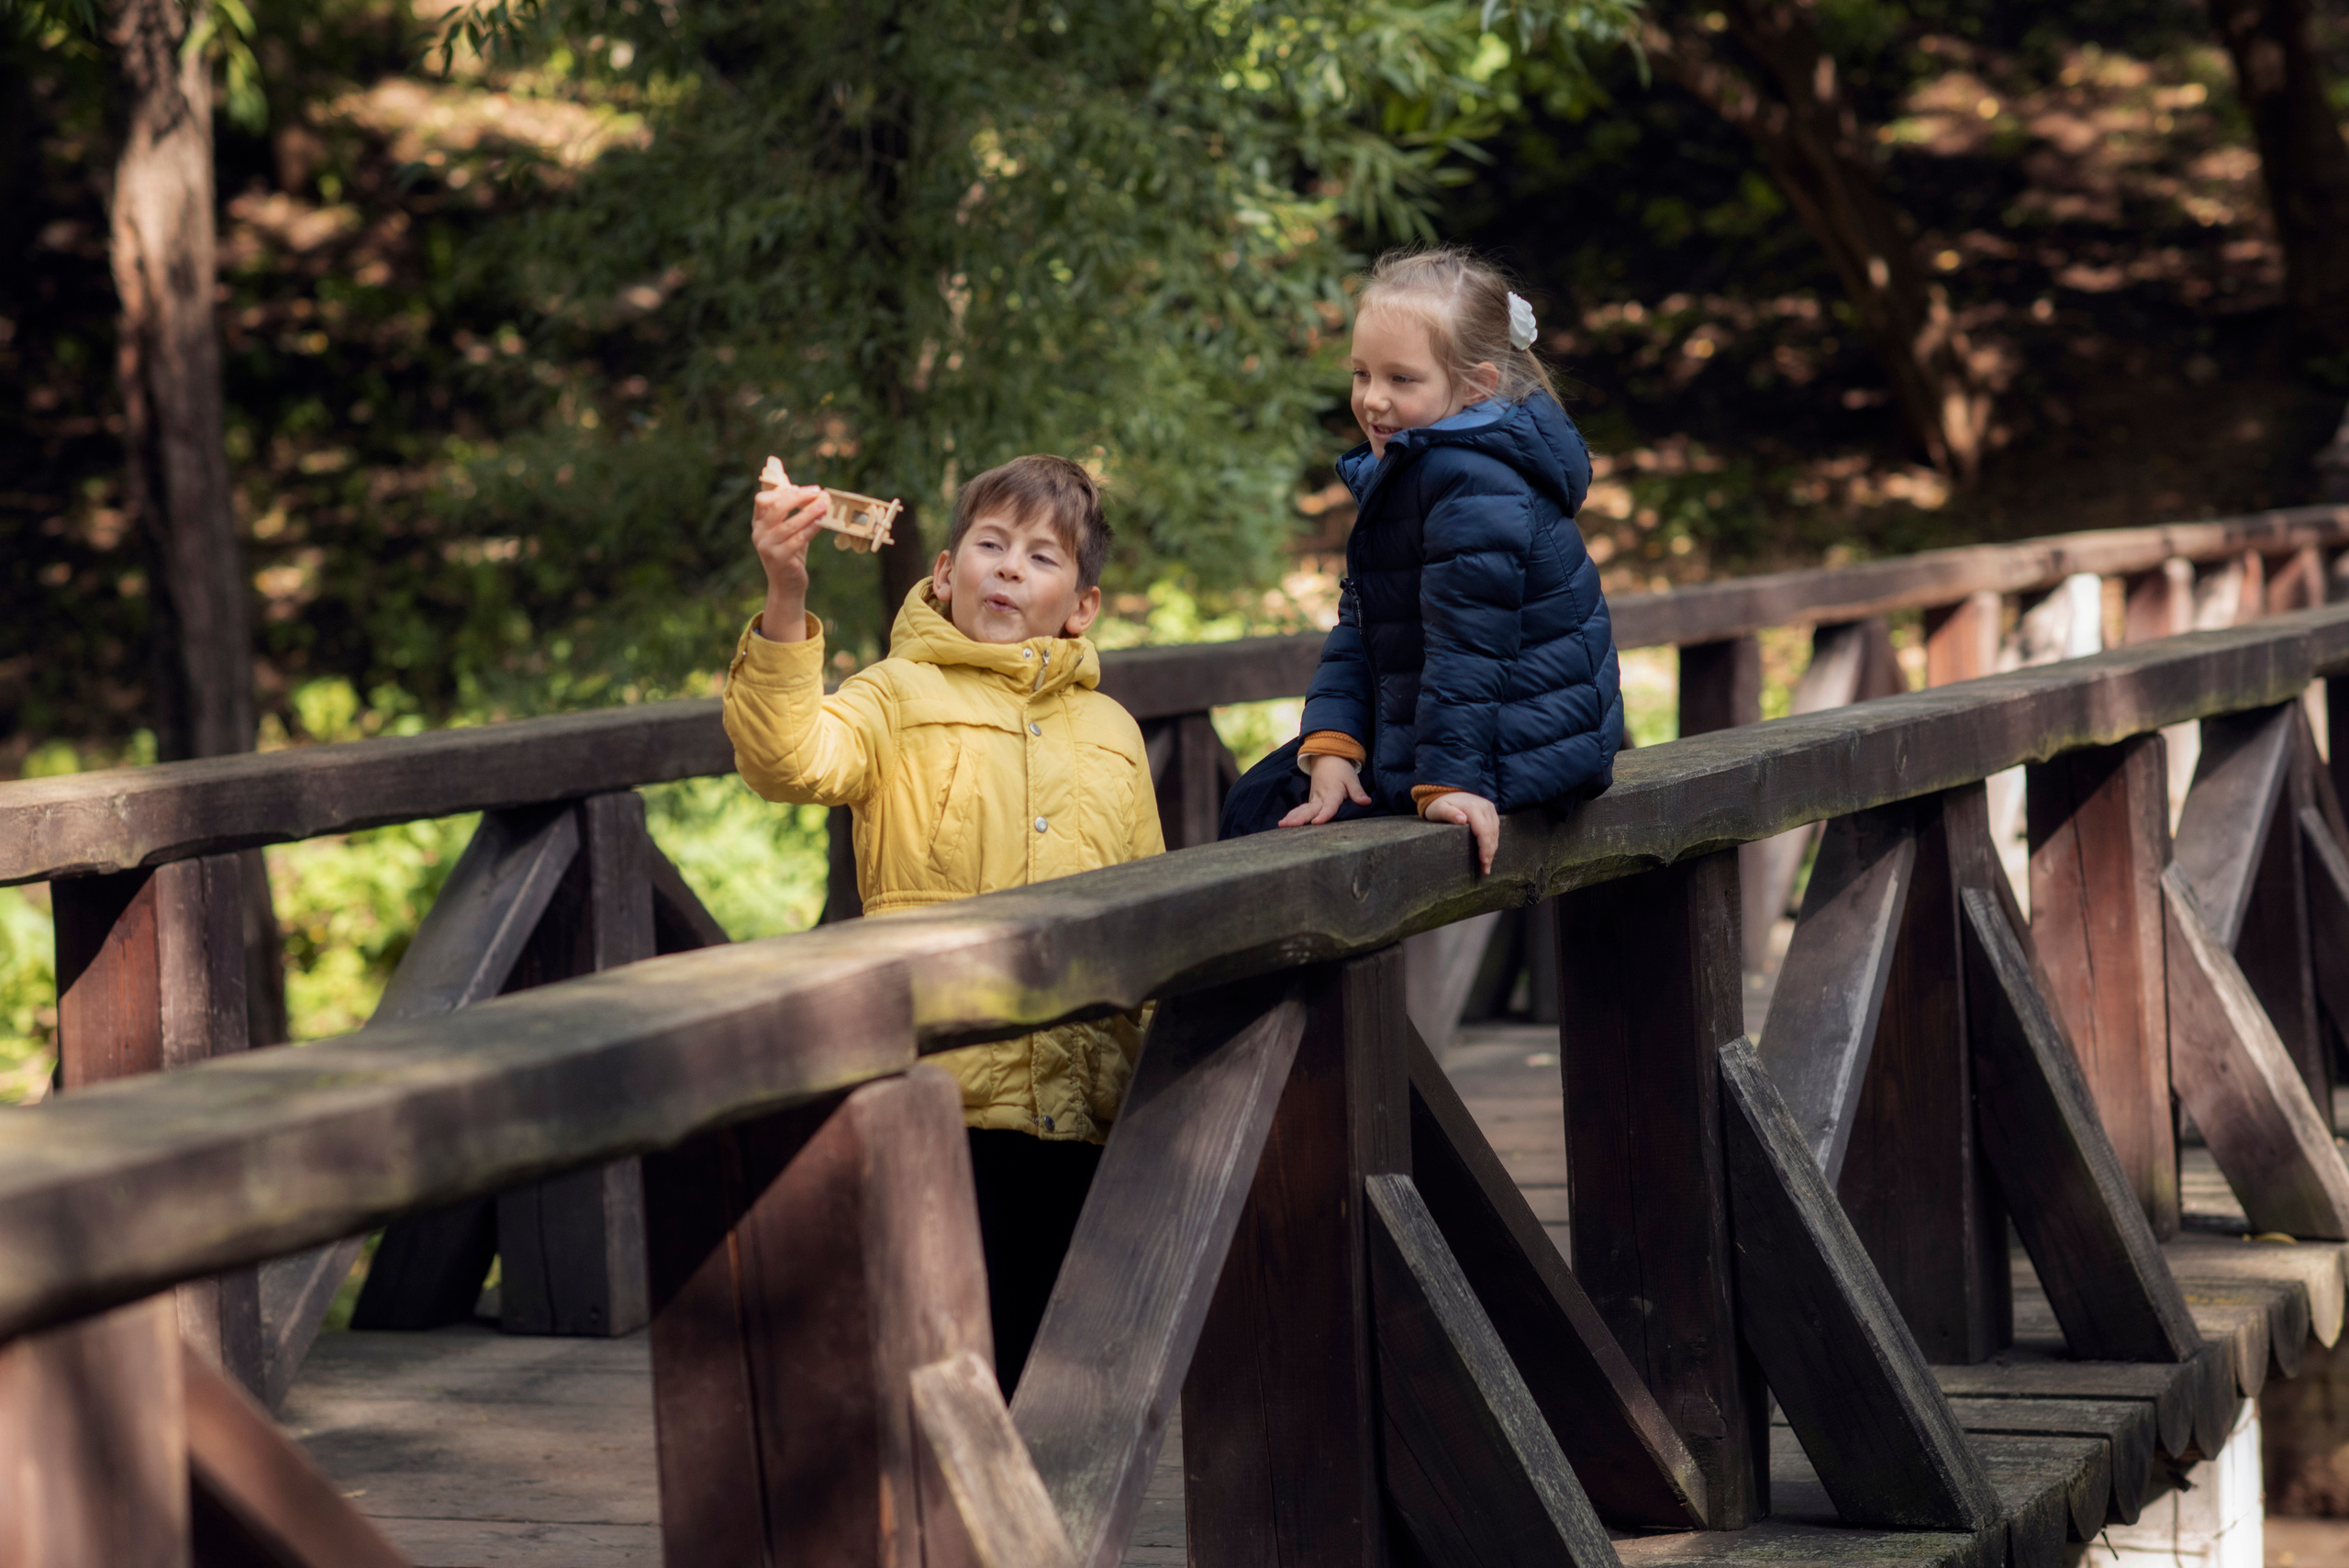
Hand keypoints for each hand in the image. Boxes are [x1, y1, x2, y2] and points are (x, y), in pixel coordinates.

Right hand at [751, 457, 831, 641]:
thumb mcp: (787, 527)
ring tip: (826, 503)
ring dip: (810, 511)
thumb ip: (787, 503)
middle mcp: (759, 534)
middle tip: (818, 490)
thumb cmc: (790, 552)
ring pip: (790, 523)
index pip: (762, 499)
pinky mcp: (780, 559)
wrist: (787, 585)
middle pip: (776, 507)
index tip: (802, 488)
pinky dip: (813, 528)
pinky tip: (824, 521)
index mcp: (758, 523)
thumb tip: (780, 469)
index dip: (782, 491)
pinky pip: (799, 539)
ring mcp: (767, 547)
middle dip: (798, 496)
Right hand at [1278, 754, 1371, 827]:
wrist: (1328, 758)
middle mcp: (1321, 798)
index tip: (1316, 822)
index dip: (1323, 815)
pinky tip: (1284, 822)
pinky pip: (1301, 809)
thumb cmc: (1341, 770)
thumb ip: (1357, 792)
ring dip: (1293, 817)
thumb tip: (1366, 802)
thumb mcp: (1352, 779)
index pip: (1329, 807)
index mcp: (1333, 793)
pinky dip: (1292, 814)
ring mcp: (1314, 799)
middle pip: (1311, 810)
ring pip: (1303, 809)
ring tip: (1282, 824)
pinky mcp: (1311, 800)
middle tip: (1291, 825)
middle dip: (1301, 818)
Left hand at [1422, 790, 1499, 874]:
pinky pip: (1495, 828)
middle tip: (1485, 870)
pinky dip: (1493, 841)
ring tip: (1487, 865)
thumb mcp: (1438, 809)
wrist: (1445, 792)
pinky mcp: (1490, 810)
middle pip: (1492, 834)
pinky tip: (1488, 852)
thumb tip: (1462, 819)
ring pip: (1495, 832)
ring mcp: (1489, 808)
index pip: (1484, 831)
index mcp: (1473, 807)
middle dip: (1490, 853)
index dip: (1485, 849)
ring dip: (1492, 849)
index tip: (1483, 863)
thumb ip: (1448, 813)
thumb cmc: (1439, 804)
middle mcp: (1484, 806)